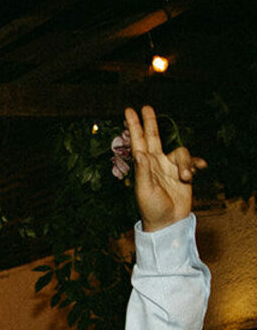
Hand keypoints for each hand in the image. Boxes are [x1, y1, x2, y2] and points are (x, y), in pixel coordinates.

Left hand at [125, 106, 205, 232]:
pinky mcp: (183, 173)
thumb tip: (140, 153)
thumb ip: (143, 172)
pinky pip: (192, 161)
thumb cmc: (151, 209)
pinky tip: (201, 168)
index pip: (138, 142)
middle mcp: (156, 163)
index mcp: (144, 166)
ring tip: (185, 177)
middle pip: (154, 137)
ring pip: (181, 151)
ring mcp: (170, 167)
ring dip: (185, 163)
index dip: (134, 126)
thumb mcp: (144, 191)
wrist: (167, 222)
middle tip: (146, 107)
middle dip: (150, 122)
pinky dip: (196, 164)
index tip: (128, 111)